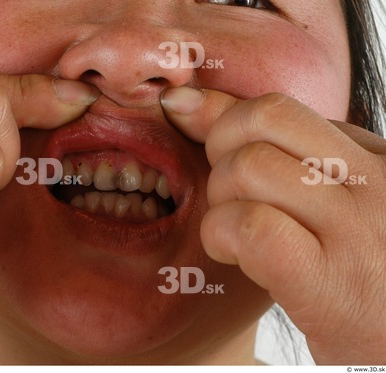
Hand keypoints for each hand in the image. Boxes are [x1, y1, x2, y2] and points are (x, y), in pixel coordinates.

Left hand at [161, 87, 385, 363]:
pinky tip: (234, 254)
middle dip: (220, 149)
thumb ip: (272, 148)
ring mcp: (356, 230)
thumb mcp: (327, 198)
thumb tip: (185, 101)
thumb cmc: (353, 272)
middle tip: (228, 192)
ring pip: (247, 167)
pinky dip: (222, 235)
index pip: (276, 108)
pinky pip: (250, 227)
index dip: (227, 130)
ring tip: (236, 232)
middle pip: (260, 118)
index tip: (219, 159)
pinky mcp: (331, 284)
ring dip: (220, 200)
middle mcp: (374, 183)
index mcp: (374, 157)